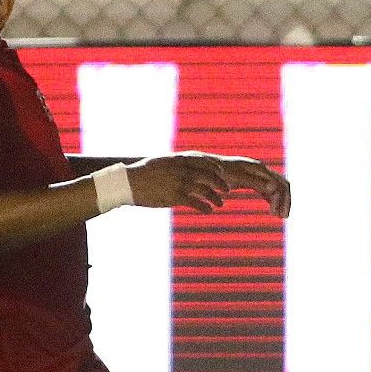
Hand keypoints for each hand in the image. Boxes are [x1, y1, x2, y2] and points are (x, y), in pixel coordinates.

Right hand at [126, 152, 289, 216]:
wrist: (129, 182)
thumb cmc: (150, 176)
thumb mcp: (172, 167)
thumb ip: (189, 172)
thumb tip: (204, 179)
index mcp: (189, 160)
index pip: (216, 165)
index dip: (231, 174)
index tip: (241, 181)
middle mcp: (189, 168)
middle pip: (218, 175)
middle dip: (232, 183)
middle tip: (240, 191)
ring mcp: (182, 181)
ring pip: (209, 188)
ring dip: (217, 197)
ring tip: (221, 203)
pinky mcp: (175, 194)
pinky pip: (196, 201)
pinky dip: (205, 206)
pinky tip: (210, 211)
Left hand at [210, 154, 290, 217]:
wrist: (205, 168)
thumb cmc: (218, 173)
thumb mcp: (235, 177)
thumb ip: (254, 181)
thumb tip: (273, 188)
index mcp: (259, 168)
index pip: (279, 184)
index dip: (282, 199)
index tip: (277, 215)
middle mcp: (261, 170)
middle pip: (282, 185)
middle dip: (285, 201)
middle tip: (283, 217)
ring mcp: (258, 175)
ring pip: (277, 188)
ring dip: (281, 202)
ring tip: (279, 216)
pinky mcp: (253, 180)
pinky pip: (269, 191)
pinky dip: (272, 200)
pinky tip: (272, 212)